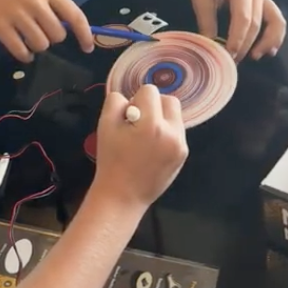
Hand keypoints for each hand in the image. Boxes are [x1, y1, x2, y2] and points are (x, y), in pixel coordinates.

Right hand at [0, 0, 94, 60]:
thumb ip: (53, 6)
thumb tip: (71, 31)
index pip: (75, 16)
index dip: (85, 35)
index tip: (88, 48)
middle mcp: (36, 2)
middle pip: (58, 35)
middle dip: (52, 38)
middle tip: (40, 31)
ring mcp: (18, 15)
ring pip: (41, 45)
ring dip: (37, 46)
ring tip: (28, 38)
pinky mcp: (0, 27)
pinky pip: (21, 51)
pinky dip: (24, 55)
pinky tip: (21, 50)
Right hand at [93, 85, 187, 210]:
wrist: (122, 195)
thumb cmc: (111, 159)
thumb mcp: (105, 124)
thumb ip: (116, 101)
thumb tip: (130, 98)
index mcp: (152, 124)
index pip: (150, 91)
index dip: (135, 100)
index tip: (128, 117)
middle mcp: (172, 133)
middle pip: (169, 100)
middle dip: (154, 105)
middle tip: (138, 122)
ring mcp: (180, 145)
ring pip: (175, 115)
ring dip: (161, 118)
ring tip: (145, 136)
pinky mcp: (183, 155)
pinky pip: (176, 131)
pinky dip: (165, 132)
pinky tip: (152, 147)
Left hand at [187, 0, 286, 61]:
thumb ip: (207, 23)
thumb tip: (212, 49)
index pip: (243, 18)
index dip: (238, 39)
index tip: (229, 55)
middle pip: (257, 23)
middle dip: (246, 45)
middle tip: (234, 60)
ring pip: (276, 22)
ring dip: (268, 42)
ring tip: (255, 56)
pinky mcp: (265, 1)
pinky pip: (276, 20)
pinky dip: (274, 35)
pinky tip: (268, 50)